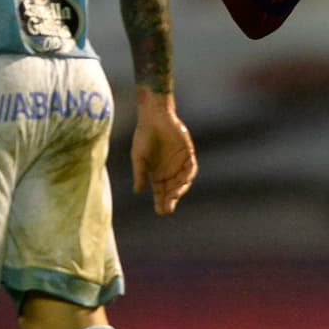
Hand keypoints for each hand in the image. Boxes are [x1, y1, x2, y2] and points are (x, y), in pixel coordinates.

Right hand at [130, 96, 197, 214]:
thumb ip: (140, 173)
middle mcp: (169, 172)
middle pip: (171, 191)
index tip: (160, 211)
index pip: (159, 193)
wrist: (155, 117)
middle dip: (170, 200)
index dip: (160, 202)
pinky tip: (185, 181)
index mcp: (156, 175)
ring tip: (175, 197)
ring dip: (180, 190)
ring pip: (182, 182)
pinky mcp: (188, 154)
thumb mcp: (139, 157)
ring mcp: (179, 163)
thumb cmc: (143, 136)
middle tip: (168, 209)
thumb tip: (137, 191)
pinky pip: (191, 168)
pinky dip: (189, 175)